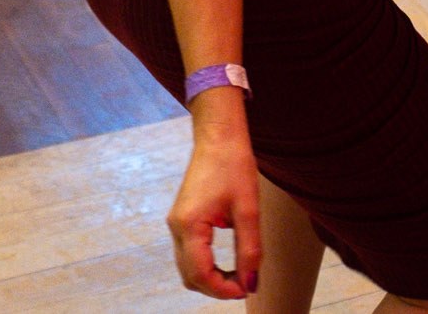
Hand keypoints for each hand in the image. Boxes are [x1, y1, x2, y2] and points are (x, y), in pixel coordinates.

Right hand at [166, 119, 261, 299]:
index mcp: (190, 224)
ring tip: (239, 275)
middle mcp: (177, 227)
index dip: (223, 290)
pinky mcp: (182, 220)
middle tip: (245, 284)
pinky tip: (226, 263)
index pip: (200, 274)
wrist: (219, 136)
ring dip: (211, 278)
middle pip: (190, 276)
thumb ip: (249, 250)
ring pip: (187, 268)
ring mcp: (176, 223)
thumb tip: (251, 284)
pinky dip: (206, 266)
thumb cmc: (234, 166)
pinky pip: (189, 254)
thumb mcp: (248, 210)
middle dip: (216, 288)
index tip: (247, 288)